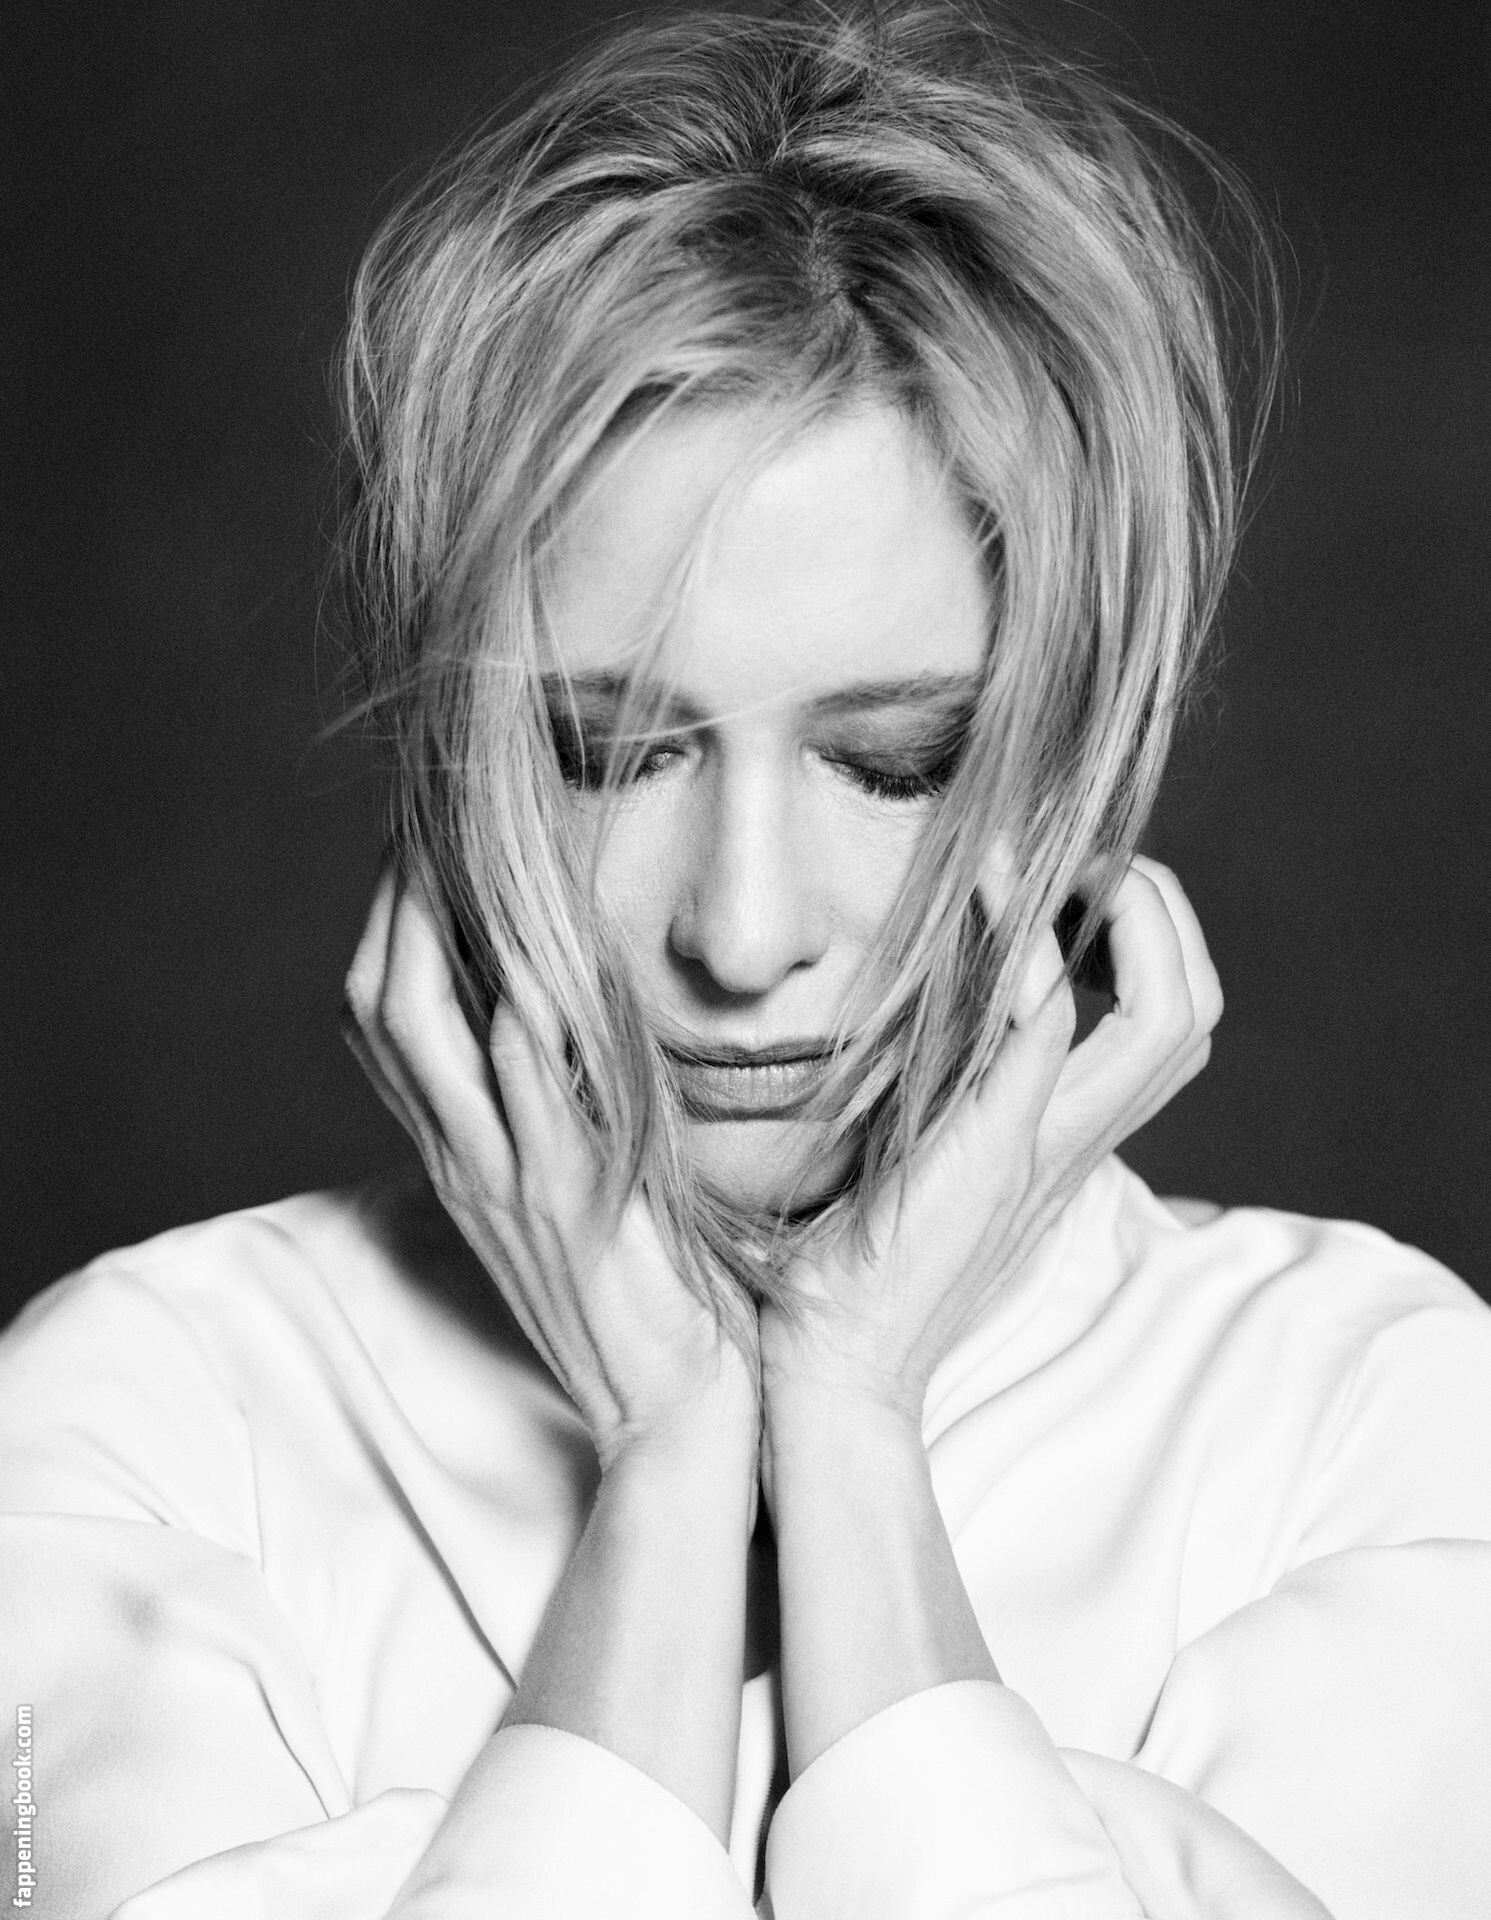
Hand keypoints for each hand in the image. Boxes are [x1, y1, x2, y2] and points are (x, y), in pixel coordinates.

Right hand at [341, 862, 757, 1469]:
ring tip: (457, 854)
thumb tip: (564, 1020)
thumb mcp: (578, 1191)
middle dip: (391, 906)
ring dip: (433, 939)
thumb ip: (557, 1113)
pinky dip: (517, 1032)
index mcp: (465, 1156)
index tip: (412, 851)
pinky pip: (524, 1104)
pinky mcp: (570, 1205)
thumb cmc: (644, 1291)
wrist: (676, 1405)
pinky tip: (532, 965)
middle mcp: (468, 1161)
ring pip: (426, 1043)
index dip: (386, 928)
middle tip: (421, 825)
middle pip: (381, 1011)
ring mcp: (509, 1183)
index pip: (383, 1025)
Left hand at [759, 854, 1220, 1428]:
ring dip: (1132, 919)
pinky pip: (1044, 1032)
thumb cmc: (858, 1267)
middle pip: (1194, 1014)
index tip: (1082, 886)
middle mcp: (1074, 1141)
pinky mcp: (990, 1147)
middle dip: (1167, 915)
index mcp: (1064, 1140)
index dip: (1155, 944)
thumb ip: (941, 1095)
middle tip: (1093, 862)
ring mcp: (1042, 1145)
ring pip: (1164, 1022)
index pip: (1169, 1029)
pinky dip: (1034, 952)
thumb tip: (912, 1019)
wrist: (839, 1367)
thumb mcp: (920, 1159)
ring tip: (1070, 865)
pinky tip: (993, 887)